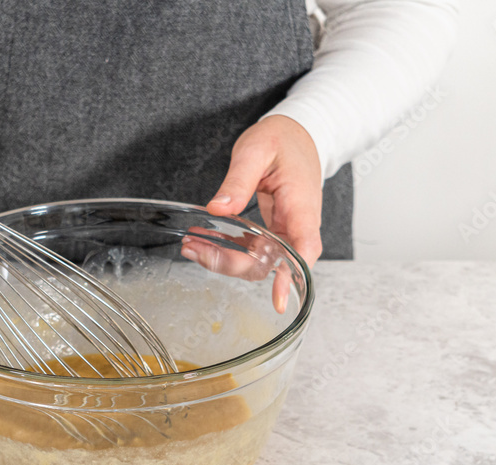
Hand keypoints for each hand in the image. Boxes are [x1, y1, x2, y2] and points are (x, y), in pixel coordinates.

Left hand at [181, 115, 322, 311]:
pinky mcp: (275, 231)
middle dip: (231, 264)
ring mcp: (287, 230)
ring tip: (191, 245)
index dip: (291, 278)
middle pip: (272, 263)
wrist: (298, 134)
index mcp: (301, 206)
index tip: (279, 299)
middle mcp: (298, 225)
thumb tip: (219, 208)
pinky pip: (254, 250)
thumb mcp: (256, 150)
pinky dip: (229, 250)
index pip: (304, 250)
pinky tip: (205, 242)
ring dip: (225, 259)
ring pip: (259, 261)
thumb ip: (237, 180)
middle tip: (194, 250)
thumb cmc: (283, 140)